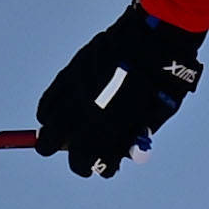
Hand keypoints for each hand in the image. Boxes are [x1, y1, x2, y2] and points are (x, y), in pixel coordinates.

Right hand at [34, 7, 206, 176]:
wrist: (154, 41)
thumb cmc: (161, 83)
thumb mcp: (154, 117)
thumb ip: (134, 137)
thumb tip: (122, 152)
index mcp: (108, 127)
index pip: (86, 161)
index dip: (96, 168)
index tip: (103, 167)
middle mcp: (85, 111)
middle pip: (53, 144)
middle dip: (66, 153)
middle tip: (78, 154)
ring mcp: (75, 91)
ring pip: (47, 123)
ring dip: (55, 133)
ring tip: (66, 132)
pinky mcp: (70, 73)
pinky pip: (48, 101)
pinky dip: (49, 111)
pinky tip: (58, 112)